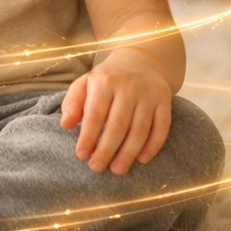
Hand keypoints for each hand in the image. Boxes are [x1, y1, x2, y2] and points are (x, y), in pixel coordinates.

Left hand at [59, 48, 171, 175]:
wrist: (139, 60)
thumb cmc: (107, 78)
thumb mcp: (85, 83)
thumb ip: (73, 102)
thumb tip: (65, 125)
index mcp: (105, 81)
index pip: (95, 113)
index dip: (88, 136)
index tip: (81, 155)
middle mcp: (129, 86)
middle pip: (118, 125)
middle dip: (107, 149)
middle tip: (97, 167)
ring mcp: (149, 94)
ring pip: (140, 129)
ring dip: (128, 153)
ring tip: (117, 169)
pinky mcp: (165, 101)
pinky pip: (161, 127)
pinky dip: (152, 146)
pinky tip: (141, 159)